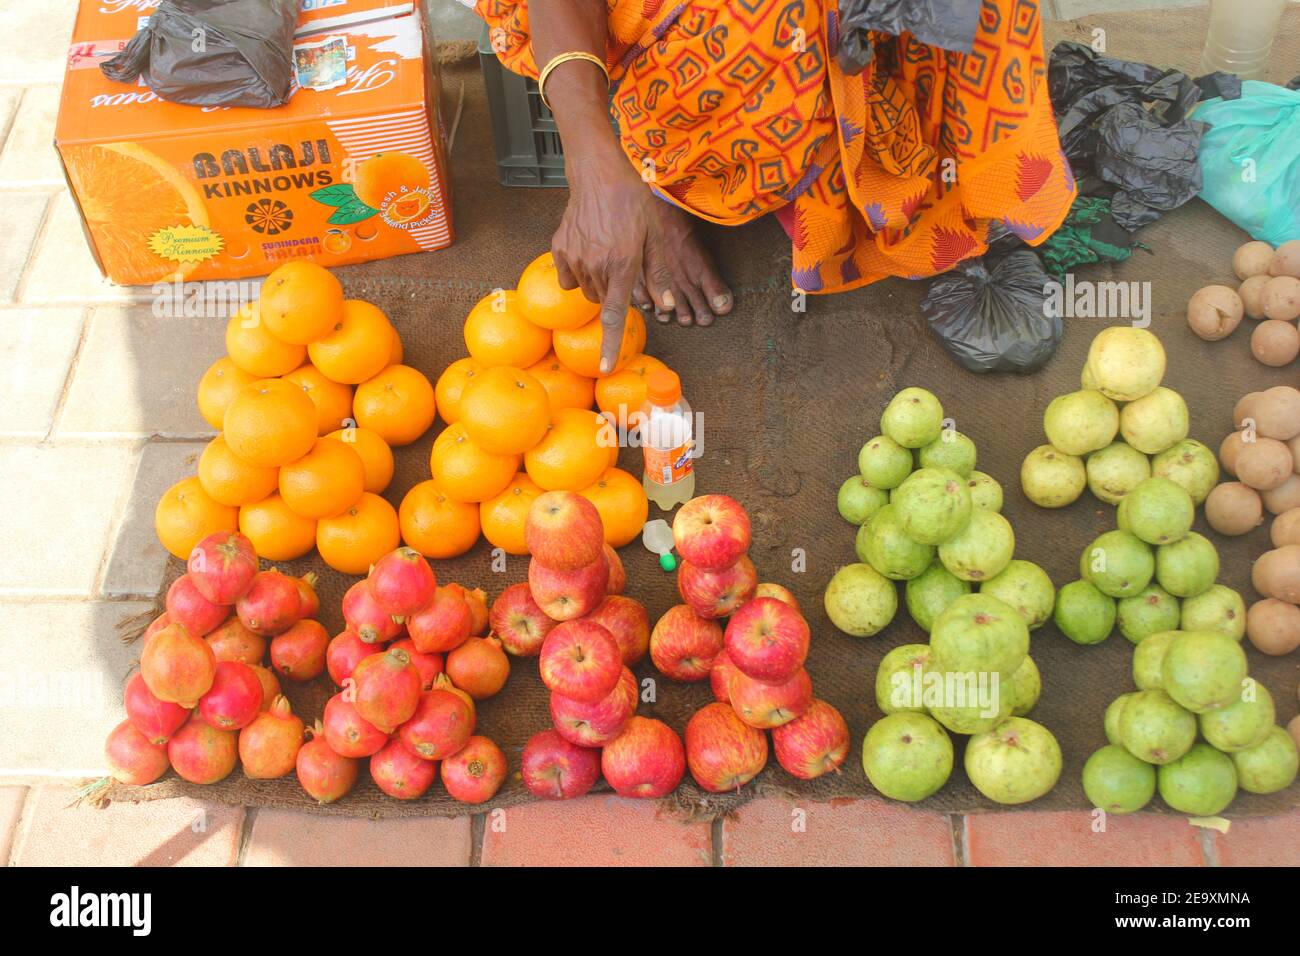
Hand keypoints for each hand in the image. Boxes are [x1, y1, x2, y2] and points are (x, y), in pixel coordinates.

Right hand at [551, 144, 671, 371]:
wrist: (599, 173)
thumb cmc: (633, 202)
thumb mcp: (655, 236)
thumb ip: (659, 274)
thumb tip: (667, 307)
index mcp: (621, 266)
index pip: (613, 316)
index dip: (609, 345)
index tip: (603, 367)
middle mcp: (595, 266)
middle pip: (603, 300)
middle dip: (613, 293)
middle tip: (623, 265)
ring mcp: (574, 258)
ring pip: (586, 290)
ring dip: (597, 281)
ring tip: (607, 251)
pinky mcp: (559, 248)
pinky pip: (569, 276)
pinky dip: (579, 270)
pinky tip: (589, 247)